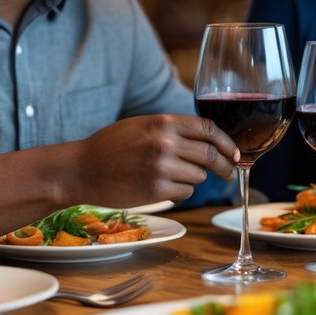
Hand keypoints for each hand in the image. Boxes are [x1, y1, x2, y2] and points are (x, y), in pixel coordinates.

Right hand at [71, 114, 237, 204]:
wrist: (81, 169)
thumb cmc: (111, 146)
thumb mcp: (143, 125)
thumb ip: (173, 129)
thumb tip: (209, 141)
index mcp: (163, 122)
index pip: (209, 129)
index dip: (227, 142)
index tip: (234, 153)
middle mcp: (165, 142)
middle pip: (211, 155)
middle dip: (224, 166)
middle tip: (227, 172)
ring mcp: (161, 167)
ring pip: (199, 176)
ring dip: (193, 178)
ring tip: (171, 175)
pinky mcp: (156, 190)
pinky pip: (185, 192)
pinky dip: (180, 191)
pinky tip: (162, 186)